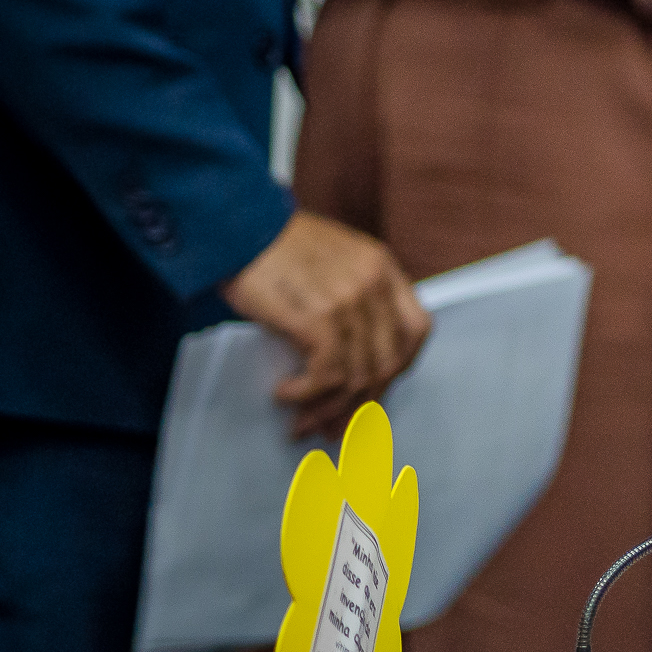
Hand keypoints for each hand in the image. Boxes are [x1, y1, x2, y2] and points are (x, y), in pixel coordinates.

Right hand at [220, 211, 431, 438]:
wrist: (235, 224)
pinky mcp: (319, 318)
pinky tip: (285, 394)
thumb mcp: (333, 258)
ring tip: (303, 422)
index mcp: (383, 268)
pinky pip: (328, 374)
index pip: (417, 330)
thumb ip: (353, 296)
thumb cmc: (273, 245)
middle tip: (335, 428)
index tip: (373, 389)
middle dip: (362, 404)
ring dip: (329, 409)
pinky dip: (308, 394)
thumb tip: (349, 358)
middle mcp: (374, 285)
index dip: (399, 367)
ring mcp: (350, 301)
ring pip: (358, 375)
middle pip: (387, 362)